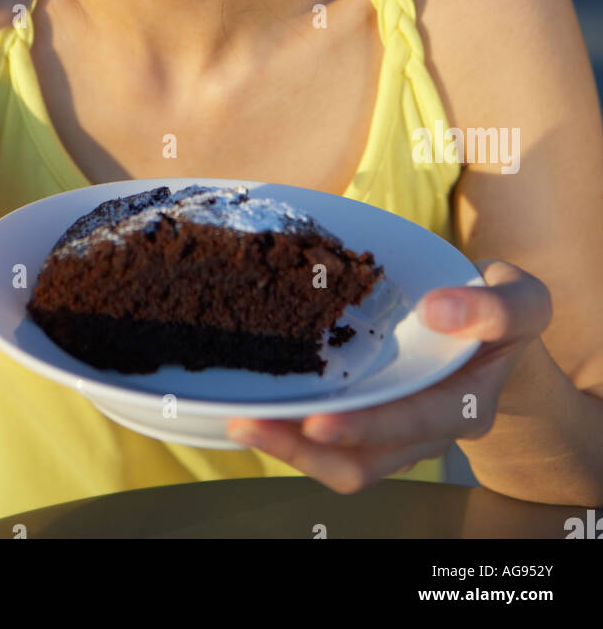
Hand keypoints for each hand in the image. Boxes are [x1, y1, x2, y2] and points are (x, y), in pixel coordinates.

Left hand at [225, 260, 552, 492]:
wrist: (499, 331)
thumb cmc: (503, 312)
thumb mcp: (521, 299)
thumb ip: (494, 307)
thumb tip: (438, 312)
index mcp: (464, 401)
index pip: (414, 423)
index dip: (366, 427)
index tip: (318, 422)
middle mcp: (427, 428)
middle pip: (365, 460)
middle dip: (304, 448)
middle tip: (250, 423)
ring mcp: (397, 430)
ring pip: (342, 462)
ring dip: (288, 447)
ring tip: (239, 421)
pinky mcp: (373, 418)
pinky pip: (333, 441)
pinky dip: (293, 431)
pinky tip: (255, 408)